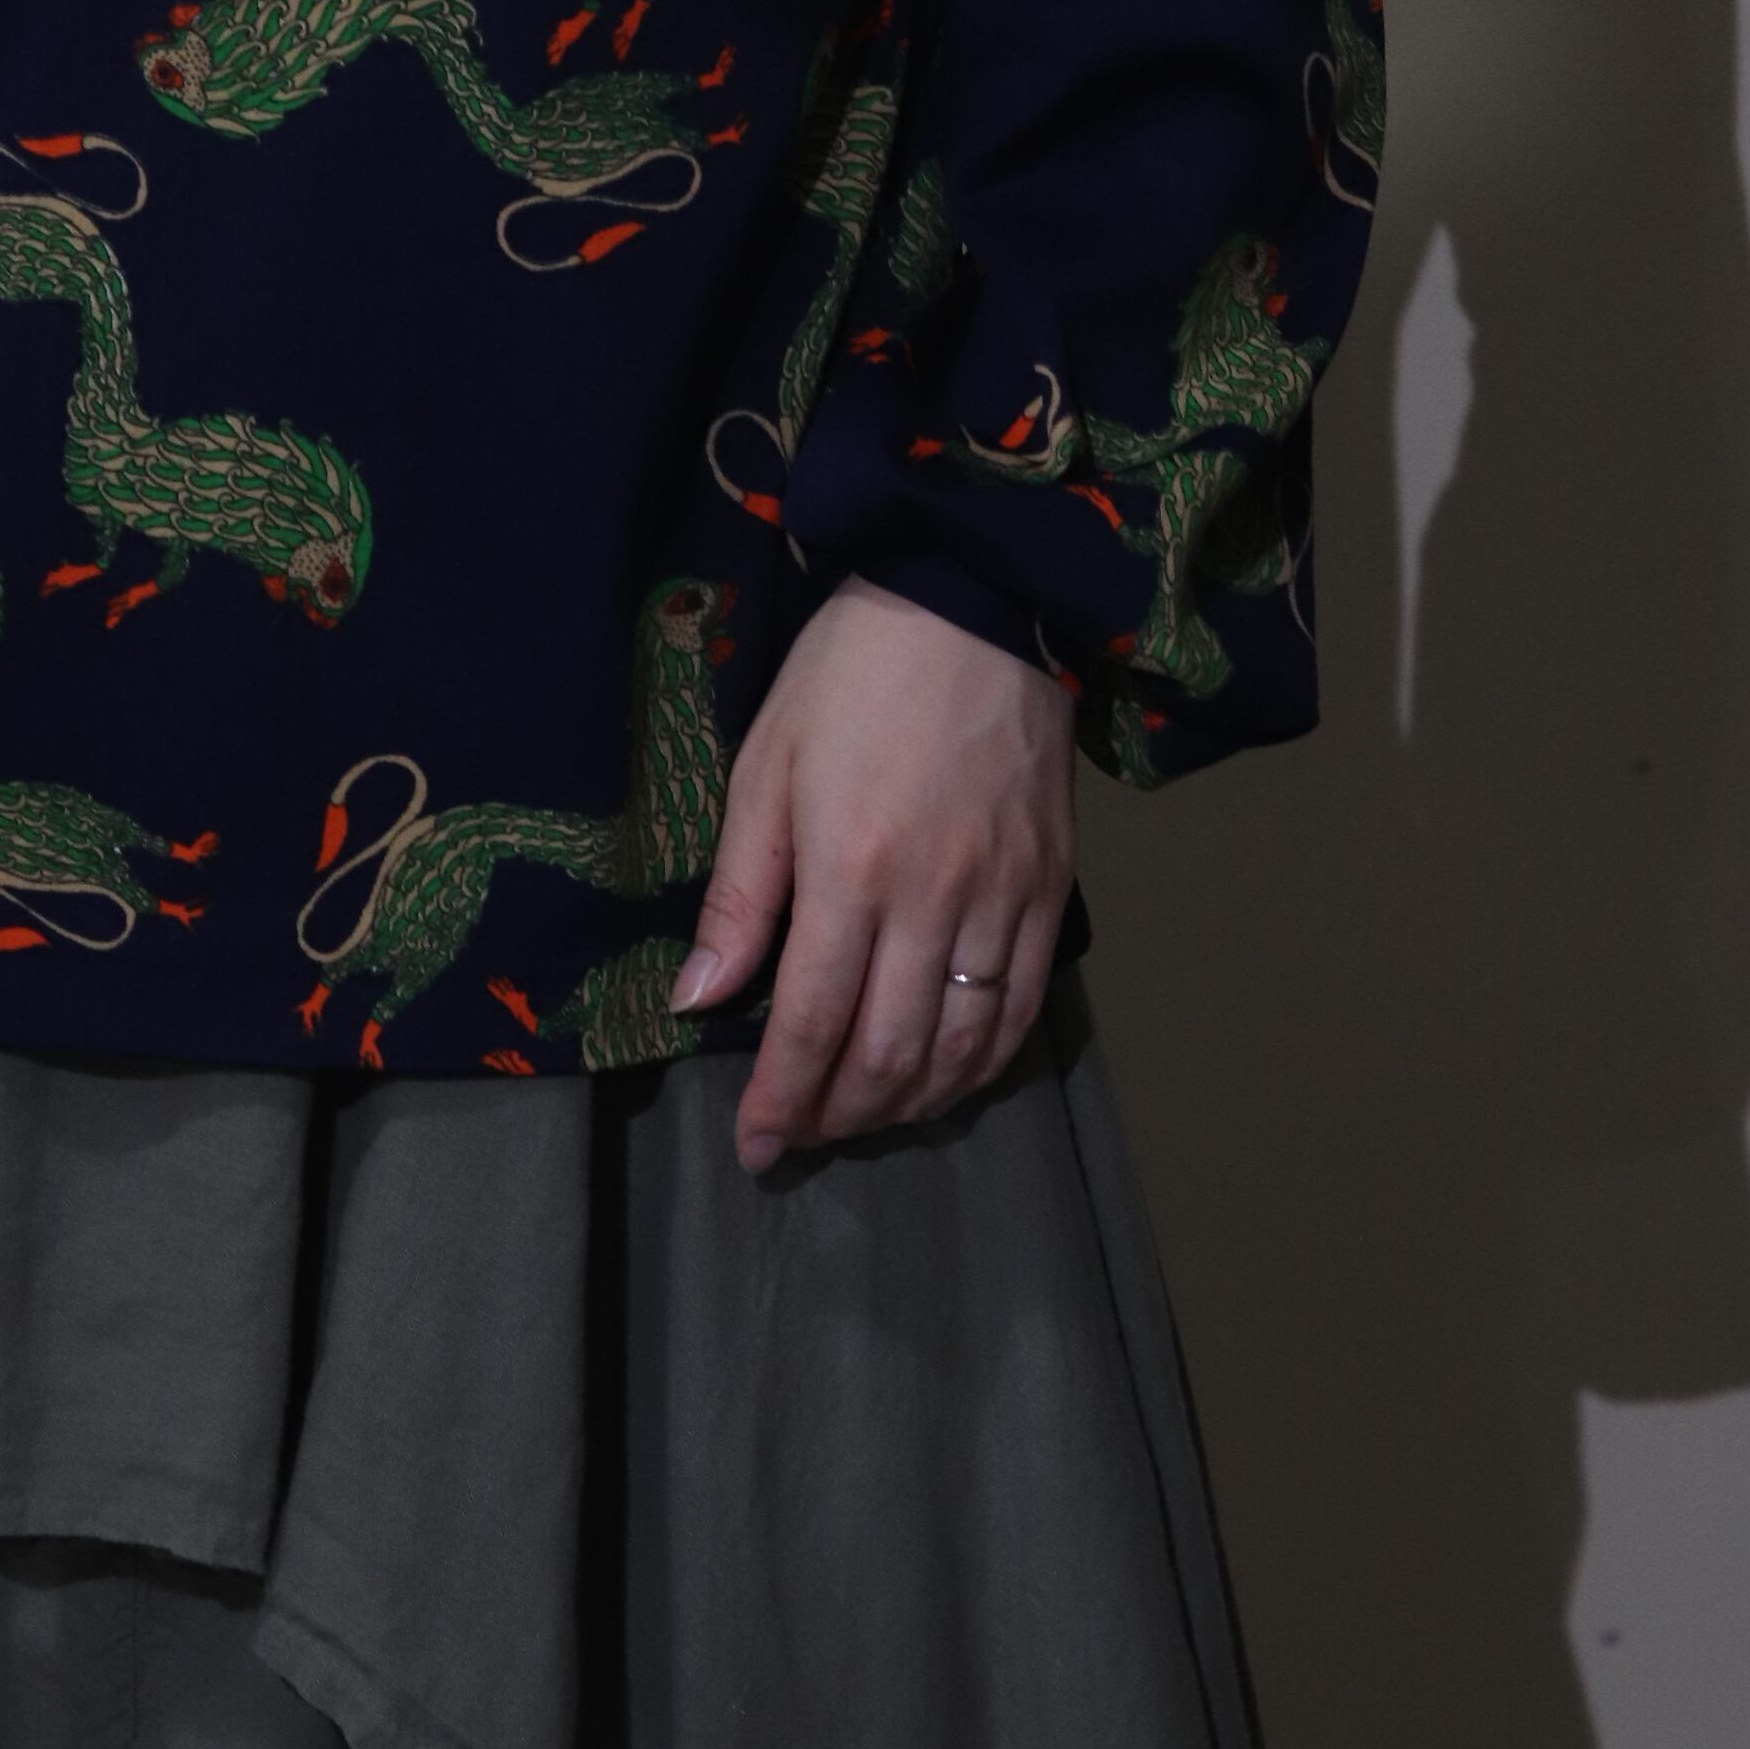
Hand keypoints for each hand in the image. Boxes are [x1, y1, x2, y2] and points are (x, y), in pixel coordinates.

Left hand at [670, 574, 1075, 1173]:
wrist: (975, 602)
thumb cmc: (849, 675)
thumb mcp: (765, 767)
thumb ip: (740, 895)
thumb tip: (696, 998)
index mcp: (849, 870)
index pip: (811, 1025)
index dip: (782, 1101)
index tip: (756, 1146)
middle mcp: (933, 901)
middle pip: (890, 1055)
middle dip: (840, 1115)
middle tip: (803, 1136)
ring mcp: (1004, 898)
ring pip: (963, 1048)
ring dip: (911, 1105)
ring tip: (866, 1117)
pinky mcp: (1053, 888)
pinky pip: (1026, 1007)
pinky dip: (986, 1063)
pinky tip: (950, 1079)